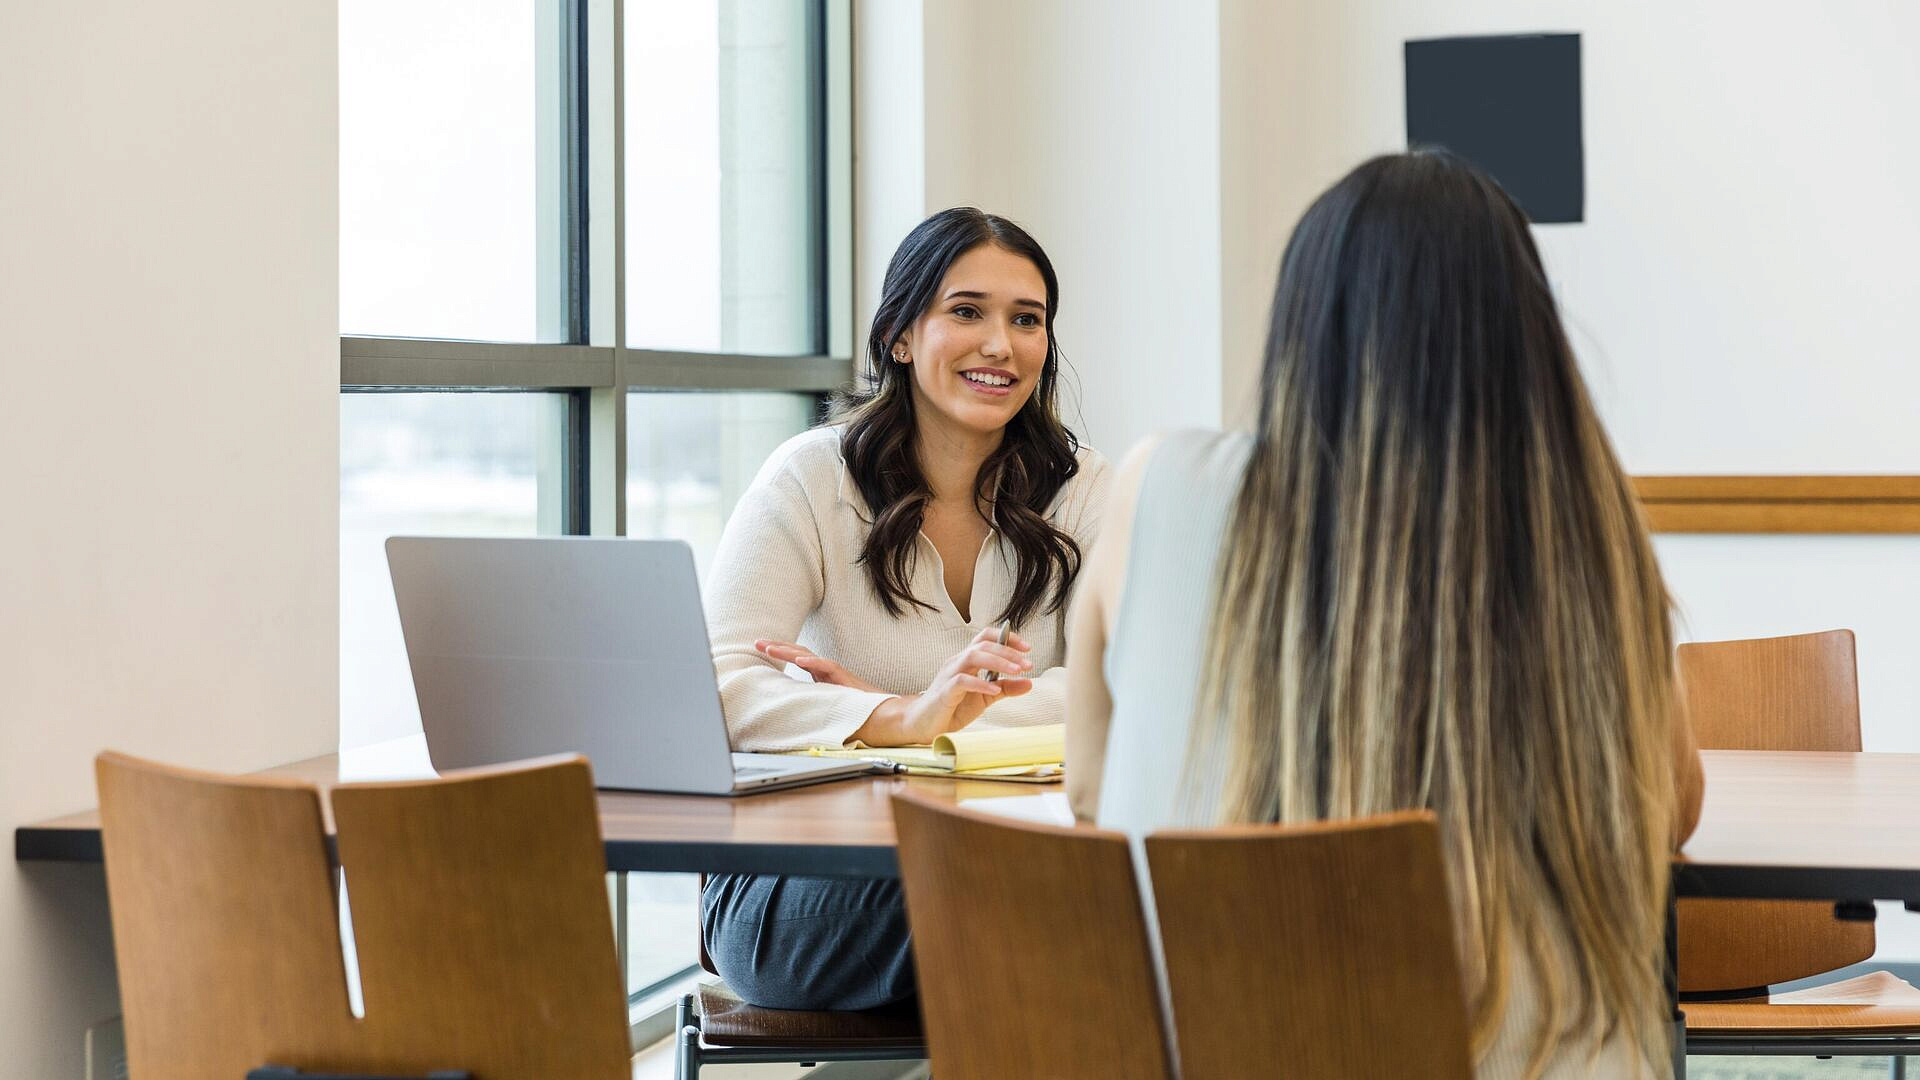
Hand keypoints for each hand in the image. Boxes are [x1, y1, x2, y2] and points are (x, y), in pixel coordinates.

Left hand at [755, 640, 884, 693]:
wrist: (879, 709)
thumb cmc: (853, 706)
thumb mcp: (824, 700)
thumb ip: (809, 697)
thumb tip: (787, 703)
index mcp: (818, 672)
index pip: (794, 657)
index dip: (777, 652)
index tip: (758, 649)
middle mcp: (823, 668)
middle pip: (797, 651)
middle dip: (776, 646)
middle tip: (756, 643)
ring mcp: (833, 670)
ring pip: (807, 655)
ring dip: (787, 651)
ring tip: (769, 648)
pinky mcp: (843, 676)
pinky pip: (826, 666)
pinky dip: (812, 661)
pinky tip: (799, 659)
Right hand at [852, 626, 1036, 745]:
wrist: (922, 724)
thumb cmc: (952, 708)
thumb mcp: (984, 698)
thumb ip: (1005, 689)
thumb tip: (1029, 683)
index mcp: (966, 660)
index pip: (985, 638)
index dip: (1006, 638)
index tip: (1027, 648)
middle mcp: (957, 662)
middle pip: (983, 644)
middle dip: (1008, 651)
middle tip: (1028, 664)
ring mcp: (948, 675)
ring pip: (973, 656)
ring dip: (998, 661)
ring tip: (1017, 671)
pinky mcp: (943, 692)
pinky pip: (962, 681)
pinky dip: (980, 684)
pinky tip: (994, 691)